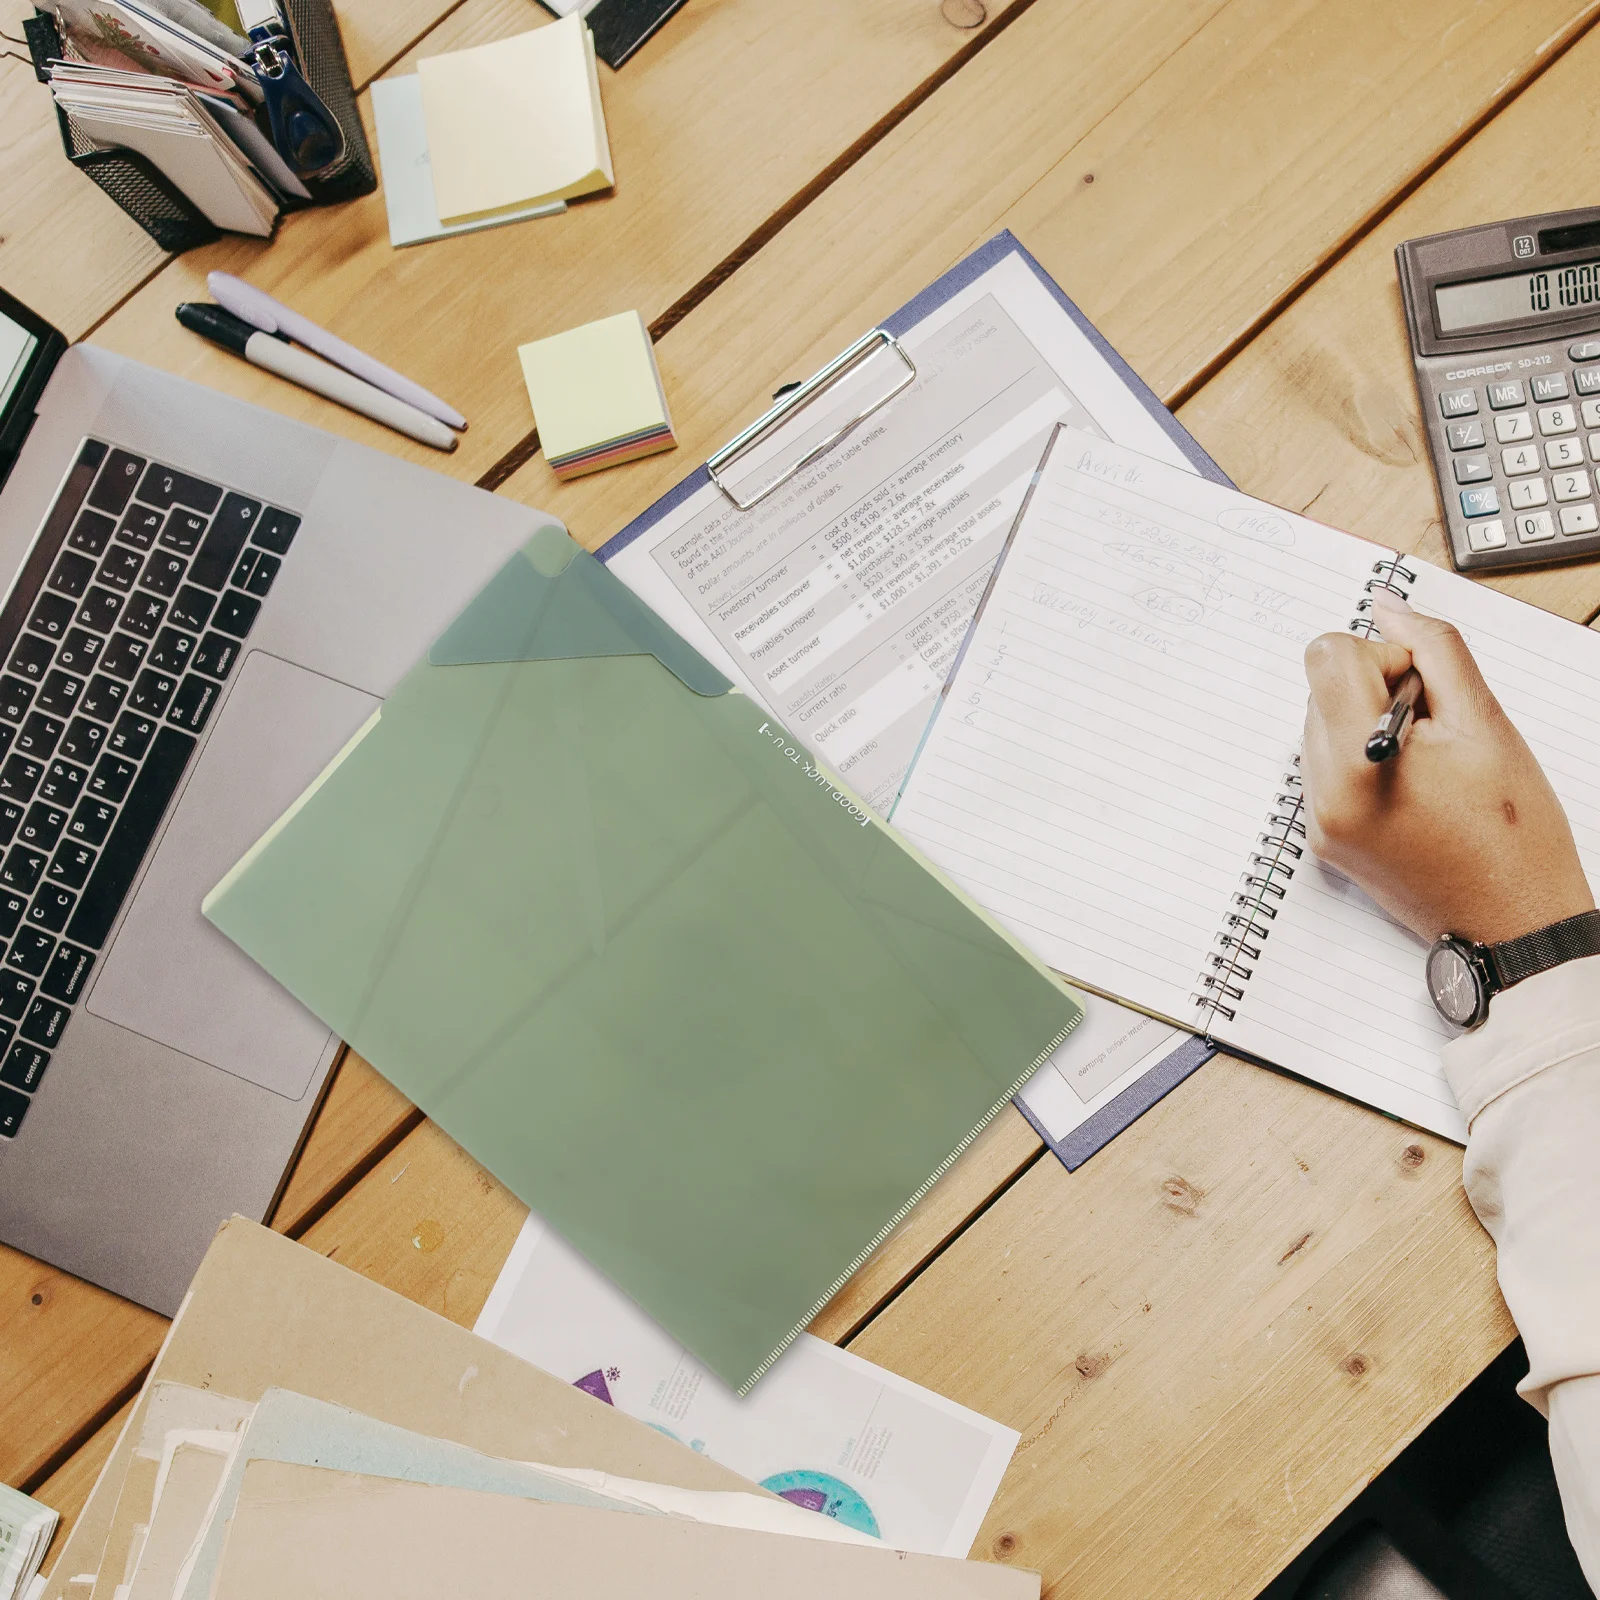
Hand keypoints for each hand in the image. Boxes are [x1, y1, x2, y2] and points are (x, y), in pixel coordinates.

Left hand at [1301, 591, 1593, 945]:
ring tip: (1430, 768)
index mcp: (1356, 760)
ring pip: (1321, 727)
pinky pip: (1326, 769)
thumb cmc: (1513, 833)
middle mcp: (1322, 792)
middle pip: (1320, 689)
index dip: (1382, 656)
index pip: (1326, 655)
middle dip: (1377, 692)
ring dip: (1369, 726)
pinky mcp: (1324, 840)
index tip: (1423, 690)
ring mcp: (1319, 821)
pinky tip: (1414, 791)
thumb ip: (1434, 652)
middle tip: (1437, 734)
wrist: (1515, 925)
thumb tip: (1388, 606)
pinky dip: (1363, 763)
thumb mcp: (1485, 723)